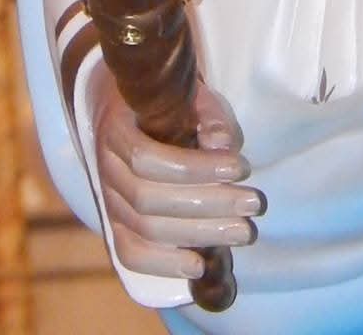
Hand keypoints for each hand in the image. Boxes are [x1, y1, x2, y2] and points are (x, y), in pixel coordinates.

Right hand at [91, 60, 261, 283]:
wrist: (128, 112)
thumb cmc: (167, 102)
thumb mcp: (190, 95)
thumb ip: (209, 115)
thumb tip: (223, 144)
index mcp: (118, 130)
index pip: (149, 159)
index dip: (196, 168)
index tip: (241, 168)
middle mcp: (107, 169)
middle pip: (150, 200)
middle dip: (209, 205)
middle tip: (254, 204)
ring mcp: (109, 201)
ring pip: (146, 229)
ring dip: (198, 234)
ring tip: (243, 232)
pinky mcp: (117, 225)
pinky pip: (130, 254)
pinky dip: (162, 265)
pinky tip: (198, 266)